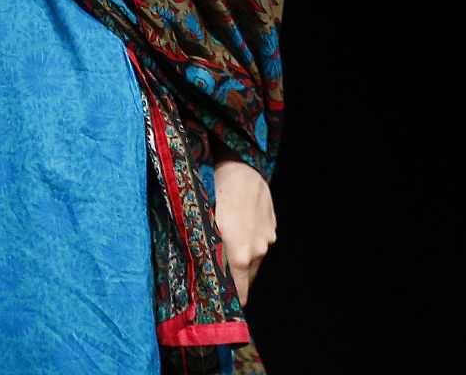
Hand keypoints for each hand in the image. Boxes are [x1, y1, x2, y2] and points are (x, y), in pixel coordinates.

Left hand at [213, 158, 275, 304]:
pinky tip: (237, 226)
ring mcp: (267, 238)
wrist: (238, 163)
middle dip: (231, 280)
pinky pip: (260, 243)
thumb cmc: (212, 193)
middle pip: (246, 281)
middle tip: (213, 272)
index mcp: (239, 257)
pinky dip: (249, 242)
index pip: (238, 296)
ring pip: (253, 261)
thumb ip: (202, 257)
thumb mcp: (200, 226)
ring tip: (224, 244)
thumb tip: (193, 281)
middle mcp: (257, 252)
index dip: (226, 301)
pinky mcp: (272, 225)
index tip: (215, 301)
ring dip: (240, 260)